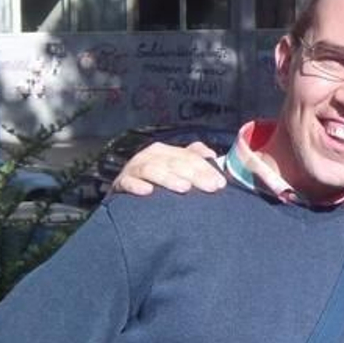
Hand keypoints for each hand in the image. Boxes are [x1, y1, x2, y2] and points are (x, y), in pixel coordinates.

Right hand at [111, 141, 225, 195]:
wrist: (127, 191)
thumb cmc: (158, 180)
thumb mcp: (176, 166)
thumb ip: (194, 158)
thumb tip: (211, 154)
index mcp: (166, 151)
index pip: (190, 156)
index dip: (207, 169)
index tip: (221, 184)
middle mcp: (150, 155)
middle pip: (175, 162)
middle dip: (195, 175)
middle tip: (211, 188)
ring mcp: (134, 168)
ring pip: (153, 170)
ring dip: (168, 178)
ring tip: (184, 188)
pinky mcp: (121, 182)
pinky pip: (128, 182)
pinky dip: (137, 186)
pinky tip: (148, 191)